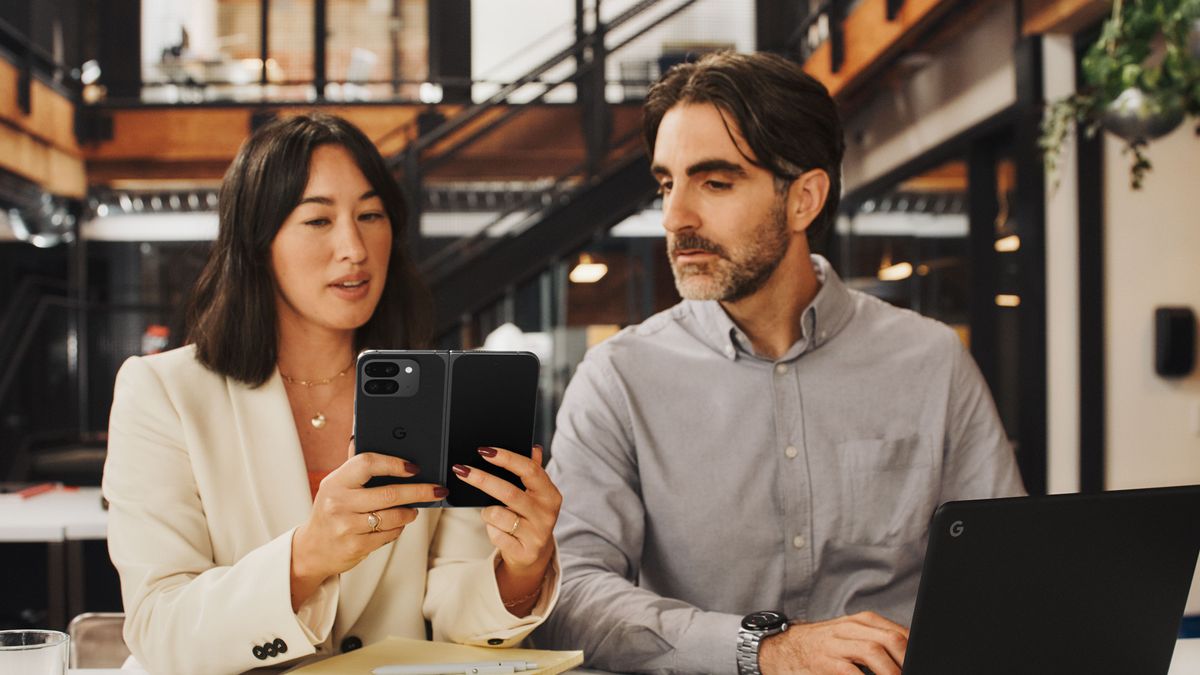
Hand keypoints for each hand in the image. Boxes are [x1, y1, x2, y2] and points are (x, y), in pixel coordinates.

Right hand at [290, 438, 446, 608]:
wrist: (313, 549)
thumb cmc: (330, 512)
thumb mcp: (335, 485)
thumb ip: (353, 465)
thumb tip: (360, 434)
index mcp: (335, 482)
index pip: (367, 463)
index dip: (394, 463)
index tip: (414, 467)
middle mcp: (338, 503)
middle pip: (390, 493)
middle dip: (419, 491)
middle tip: (436, 490)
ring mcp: (346, 526)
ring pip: (393, 516)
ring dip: (409, 512)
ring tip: (412, 509)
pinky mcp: (355, 546)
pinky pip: (389, 534)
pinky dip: (398, 529)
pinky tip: (396, 524)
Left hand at [451, 444, 561, 612]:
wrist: (535, 555)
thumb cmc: (530, 517)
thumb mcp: (536, 495)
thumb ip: (533, 471)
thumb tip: (533, 447)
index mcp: (550, 494)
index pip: (529, 470)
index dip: (506, 458)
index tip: (484, 451)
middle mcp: (546, 513)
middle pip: (508, 492)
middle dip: (481, 479)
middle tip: (461, 470)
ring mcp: (537, 534)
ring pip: (498, 515)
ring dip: (487, 512)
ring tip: (493, 514)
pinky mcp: (525, 552)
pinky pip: (496, 535)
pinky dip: (491, 529)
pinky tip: (498, 530)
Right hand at [759, 612, 907, 674]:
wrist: (783, 648)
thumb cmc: (824, 647)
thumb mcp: (852, 636)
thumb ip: (878, 642)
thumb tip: (905, 656)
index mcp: (864, 621)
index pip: (901, 633)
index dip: (913, 651)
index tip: (920, 666)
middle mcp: (851, 628)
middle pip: (892, 639)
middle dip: (906, 661)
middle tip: (911, 674)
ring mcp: (836, 643)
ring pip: (874, 652)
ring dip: (891, 671)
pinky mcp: (824, 661)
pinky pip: (850, 671)